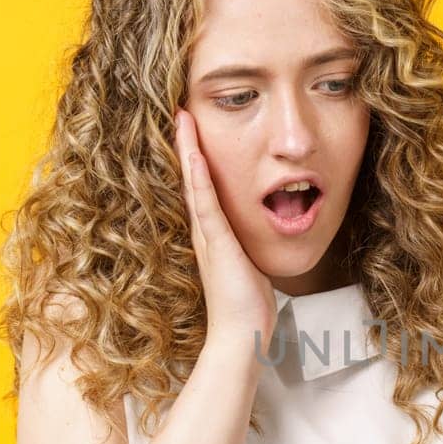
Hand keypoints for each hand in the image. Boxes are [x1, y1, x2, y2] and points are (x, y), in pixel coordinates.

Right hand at [175, 109, 276, 352]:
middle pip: (191, 178)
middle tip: (180, 110)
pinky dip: (198, 178)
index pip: (202, 186)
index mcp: (213, 233)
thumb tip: (263, 233)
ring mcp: (208, 235)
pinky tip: (194, 155)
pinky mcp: (217, 244)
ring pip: (194, 184)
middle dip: (186, 144)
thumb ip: (249, 246)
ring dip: (187, 150)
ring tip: (182, 119)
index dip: (196, 157)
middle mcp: (205, 230)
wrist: (241, 333)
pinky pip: (205, 204)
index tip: (193, 127)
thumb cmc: (248, 304)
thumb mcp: (250, 263)